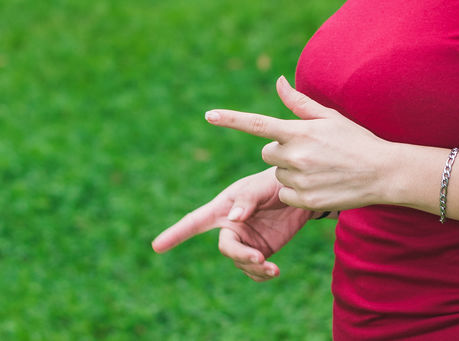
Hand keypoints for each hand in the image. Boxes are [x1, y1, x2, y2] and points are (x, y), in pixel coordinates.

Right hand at [151, 167, 311, 280]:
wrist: (301, 193)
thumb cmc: (274, 183)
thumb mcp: (261, 186)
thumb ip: (247, 200)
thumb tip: (233, 219)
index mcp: (223, 207)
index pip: (195, 222)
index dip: (175, 234)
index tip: (156, 246)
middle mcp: (230, 226)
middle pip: (226, 248)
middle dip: (240, 255)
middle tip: (260, 257)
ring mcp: (246, 240)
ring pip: (240, 262)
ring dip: (254, 267)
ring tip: (272, 268)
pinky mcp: (262, 250)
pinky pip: (254, 270)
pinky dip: (261, 275)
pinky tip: (274, 271)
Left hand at [206, 76, 394, 211]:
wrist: (383, 173)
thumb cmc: (356, 140)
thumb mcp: (329, 117)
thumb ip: (299, 103)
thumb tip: (278, 82)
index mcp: (299, 131)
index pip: (257, 123)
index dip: (231, 119)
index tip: (209, 115)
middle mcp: (296, 156)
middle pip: (267, 152)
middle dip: (280, 152)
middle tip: (308, 152)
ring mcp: (300, 180)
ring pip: (277, 175)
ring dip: (291, 172)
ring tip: (320, 169)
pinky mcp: (305, 201)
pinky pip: (286, 195)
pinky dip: (297, 192)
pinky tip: (320, 185)